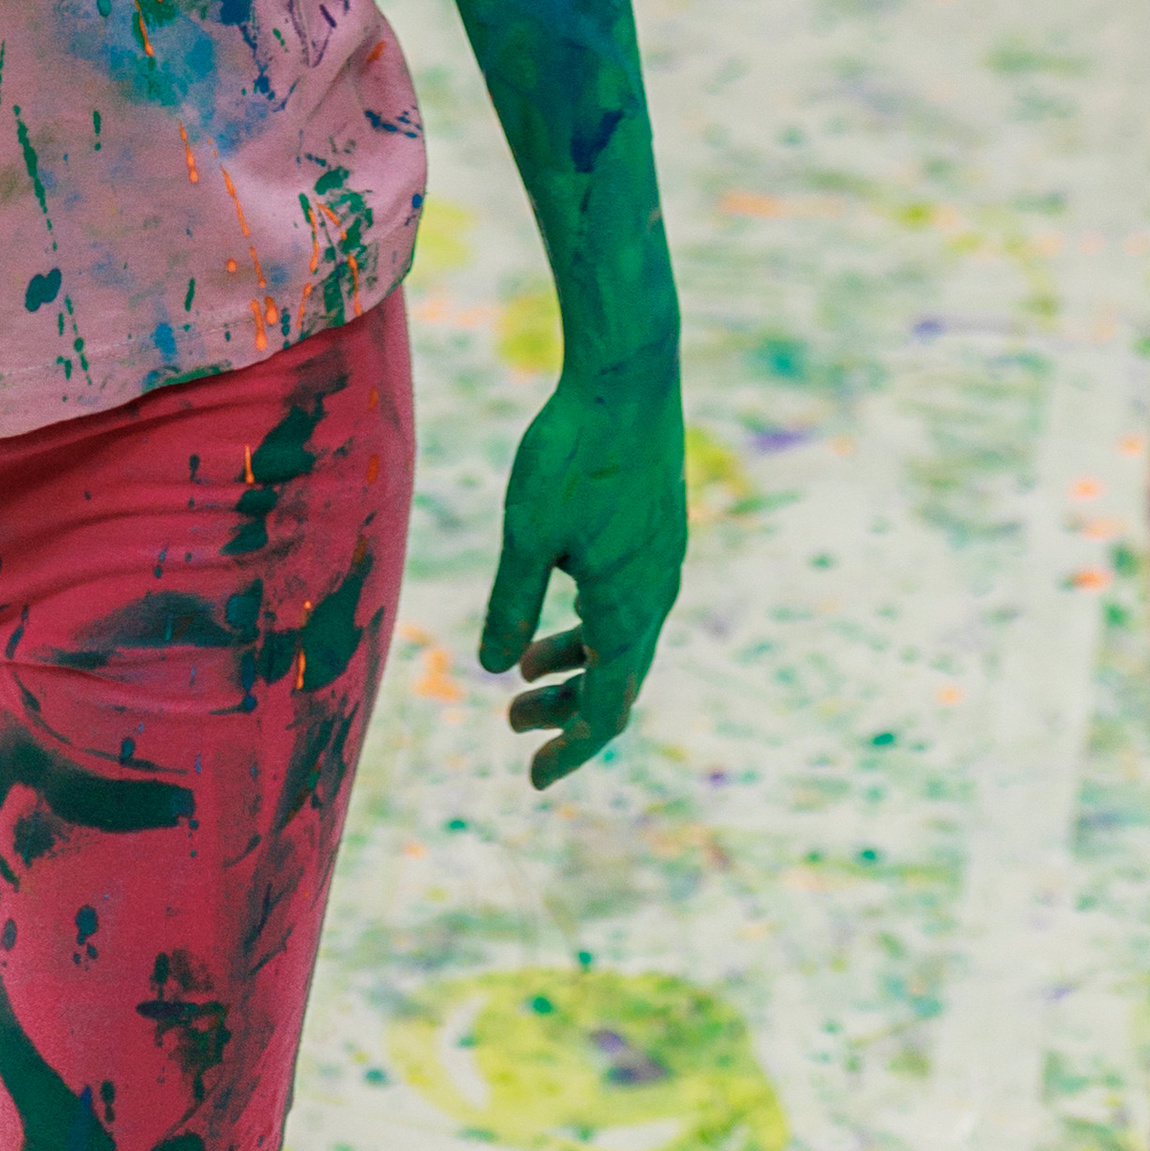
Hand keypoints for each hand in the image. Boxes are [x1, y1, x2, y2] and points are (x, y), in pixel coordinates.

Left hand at [478, 360, 684, 789]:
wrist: (629, 374)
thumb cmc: (573, 452)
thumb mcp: (527, 534)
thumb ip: (511, 603)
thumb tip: (489, 666)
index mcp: (629, 606)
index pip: (608, 707)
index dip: (572, 747)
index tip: (535, 776)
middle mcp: (655, 591)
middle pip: (616, 678)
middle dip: (566, 710)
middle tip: (513, 724)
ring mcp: (660, 559)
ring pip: (620, 637)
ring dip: (574, 664)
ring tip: (520, 673)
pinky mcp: (655, 528)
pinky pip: (625, 599)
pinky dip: (588, 621)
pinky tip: (551, 605)